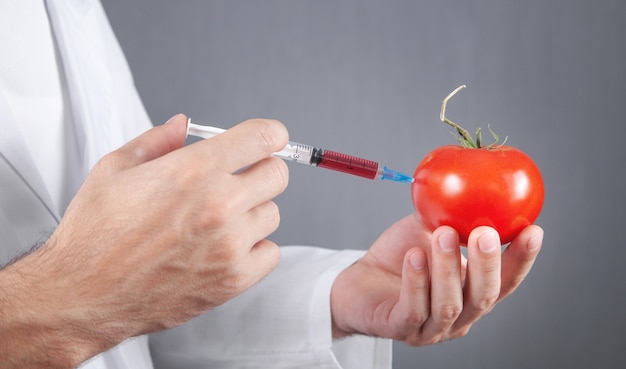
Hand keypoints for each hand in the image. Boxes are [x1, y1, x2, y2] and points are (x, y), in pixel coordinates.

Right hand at [0, 115, 288, 366]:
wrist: (82, 296)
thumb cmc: (94, 236)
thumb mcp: (114, 169)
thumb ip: (157, 140)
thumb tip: (183, 125)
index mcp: (193, 170)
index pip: (264, 137)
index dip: (270, 135)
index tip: (267, 140)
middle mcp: (219, 204)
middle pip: (277, 174)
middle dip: (259, 172)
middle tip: (236, 182)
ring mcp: (230, 244)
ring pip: (273, 214)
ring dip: (252, 214)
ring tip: (217, 222)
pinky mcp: (233, 279)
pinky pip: (270, 253)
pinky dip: (254, 250)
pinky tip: (224, 248)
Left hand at [330, 213, 542, 344]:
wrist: (359, 281)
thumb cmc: (401, 256)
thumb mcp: (430, 230)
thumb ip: (453, 216)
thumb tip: (473, 184)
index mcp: (473, 293)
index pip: (506, 281)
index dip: (521, 259)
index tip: (533, 230)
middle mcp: (459, 317)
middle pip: (484, 297)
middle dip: (487, 264)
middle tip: (485, 233)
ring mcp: (431, 328)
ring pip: (449, 305)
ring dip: (448, 268)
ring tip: (443, 234)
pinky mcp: (400, 329)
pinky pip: (413, 309)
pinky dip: (416, 282)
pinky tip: (414, 256)